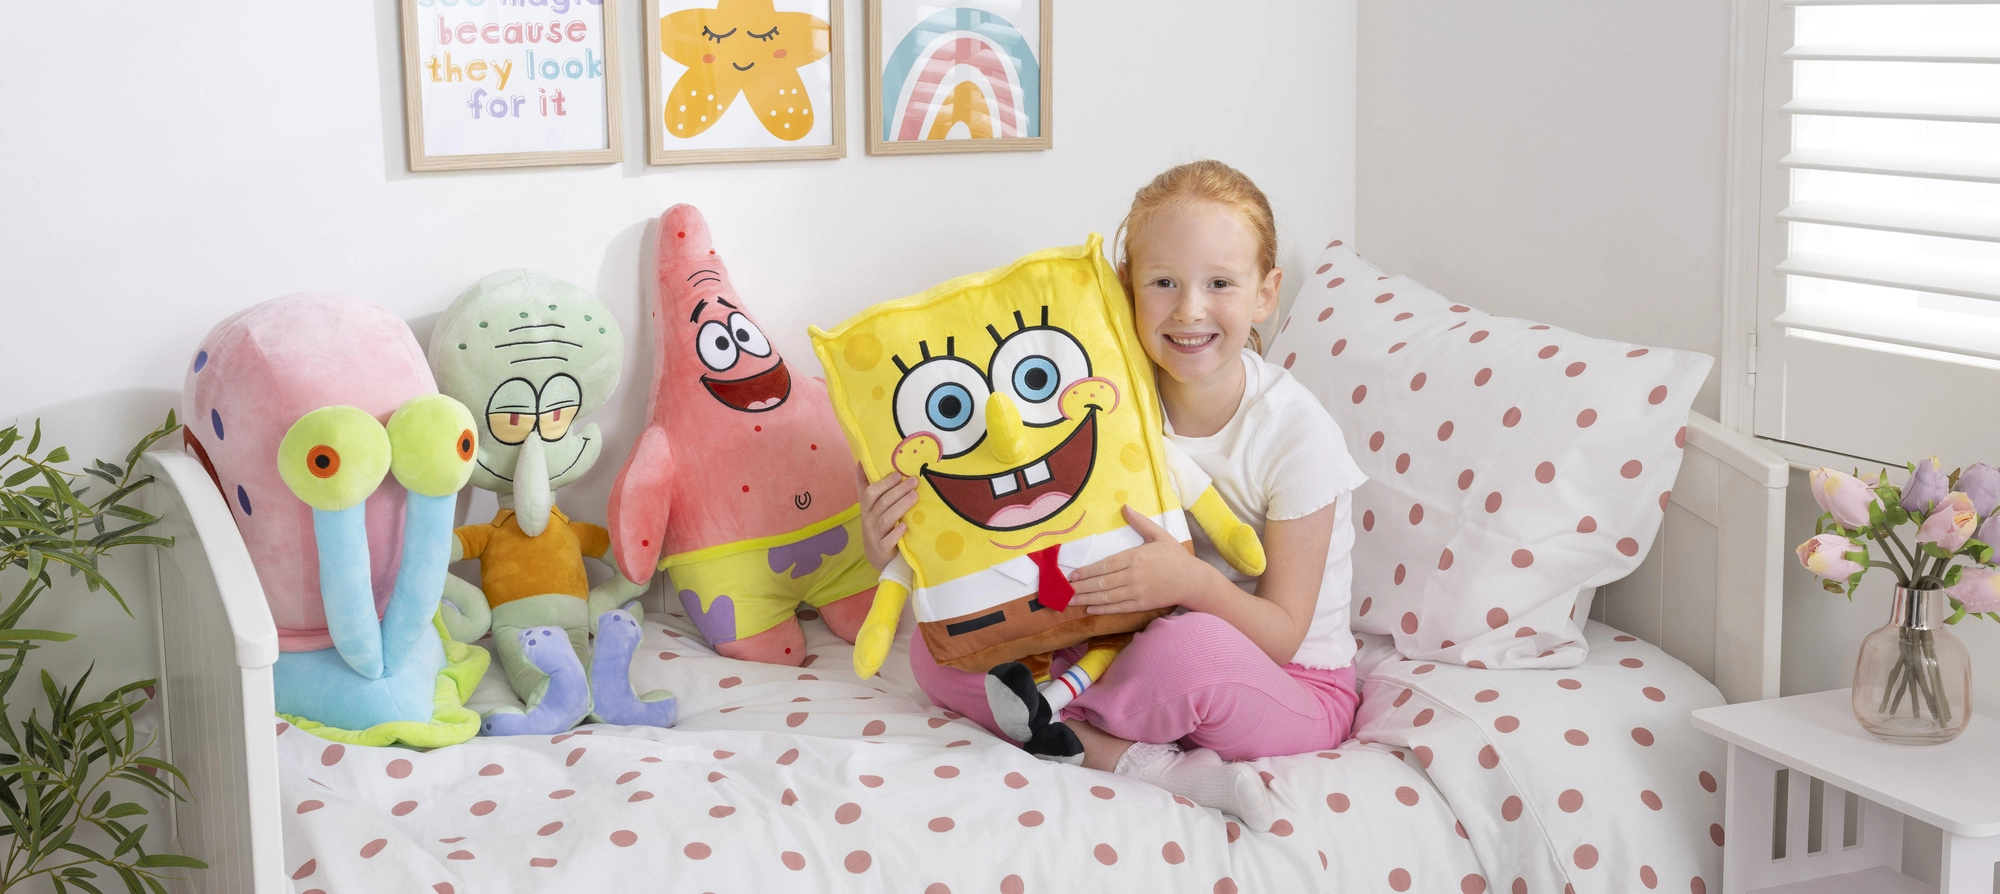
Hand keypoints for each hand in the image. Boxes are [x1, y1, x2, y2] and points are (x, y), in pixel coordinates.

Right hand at [855, 463, 917, 570]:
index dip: (882, 483)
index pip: (869, 492)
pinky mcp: (882, 549)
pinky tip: (905, 526)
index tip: (897, 473)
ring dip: (900, 506)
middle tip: (914, 481)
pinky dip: (896, 533)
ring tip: (914, 496)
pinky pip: (887, 541)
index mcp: (866, 508)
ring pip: (886, 519)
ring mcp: (874, 535)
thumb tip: (860, 461)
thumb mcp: (871, 506)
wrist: (878, 555)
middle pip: (881, 503)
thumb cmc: (878, 524)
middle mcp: (868, 520)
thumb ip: (867, 485)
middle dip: (897, 491)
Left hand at [1066, 505, 1217, 615]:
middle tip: (1062, 591)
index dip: (1087, 571)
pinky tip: (1090, 609)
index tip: (1072, 575)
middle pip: (1102, 583)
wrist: (1192, 581)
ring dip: (1086, 599)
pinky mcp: (1141, 604)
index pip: (1106, 565)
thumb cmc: (1175, 556)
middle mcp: (1134, 576)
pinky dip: (1102, 609)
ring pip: (1107, 597)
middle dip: (1080, 588)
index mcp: (1135, 557)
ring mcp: (1137, 592)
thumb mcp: (1159, 535)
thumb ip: (1140, 522)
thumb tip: (1124, 506)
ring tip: (1069, 601)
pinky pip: (1118, 608)